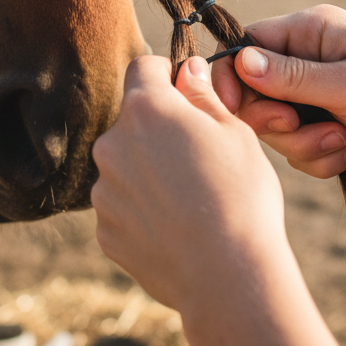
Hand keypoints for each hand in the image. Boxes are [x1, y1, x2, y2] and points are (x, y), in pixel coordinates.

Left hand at [92, 54, 292, 313]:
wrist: (228, 276)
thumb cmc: (241, 195)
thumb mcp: (235, 133)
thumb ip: (202, 96)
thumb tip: (188, 72)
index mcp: (146, 109)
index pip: (143, 68)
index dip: (167, 76)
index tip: (188, 94)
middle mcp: (112, 144)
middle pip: (134, 122)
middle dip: (160, 130)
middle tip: (201, 158)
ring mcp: (104, 191)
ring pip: (127, 167)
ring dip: (150, 172)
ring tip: (192, 201)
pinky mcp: (105, 231)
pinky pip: (123, 208)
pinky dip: (144, 212)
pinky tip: (178, 229)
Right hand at [211, 5, 345, 178]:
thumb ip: (291, 77)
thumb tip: (238, 61)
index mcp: (309, 31)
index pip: (245, 47)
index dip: (234, 82)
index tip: (240, 114)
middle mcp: (308, 58)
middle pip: (254, 93)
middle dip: (277, 123)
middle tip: (306, 131)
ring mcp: (318, 92)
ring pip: (277, 126)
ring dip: (304, 145)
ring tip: (342, 144)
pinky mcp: (328, 122)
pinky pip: (300, 146)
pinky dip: (320, 157)